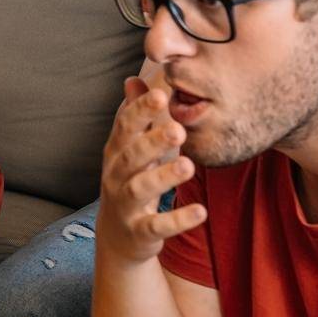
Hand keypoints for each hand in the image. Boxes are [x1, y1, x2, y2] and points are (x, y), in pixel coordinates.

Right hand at [96, 76, 206, 262]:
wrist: (118, 236)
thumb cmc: (132, 181)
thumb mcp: (130, 149)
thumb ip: (136, 117)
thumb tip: (133, 79)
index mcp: (117, 152)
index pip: (124, 127)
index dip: (140, 110)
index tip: (161, 94)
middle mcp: (116, 176)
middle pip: (130, 156)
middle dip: (152, 142)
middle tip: (178, 129)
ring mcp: (126, 205)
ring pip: (140, 189)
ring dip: (163, 177)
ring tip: (187, 165)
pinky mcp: (140, 231)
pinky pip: (156, 226)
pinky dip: (177, 220)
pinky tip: (200, 211)